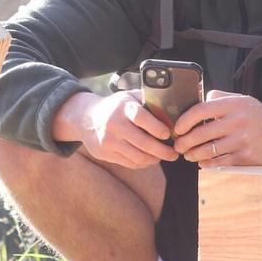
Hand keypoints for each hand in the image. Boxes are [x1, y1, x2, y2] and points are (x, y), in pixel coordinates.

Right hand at [52, 91, 178, 168]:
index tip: (168, 134)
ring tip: (164, 156)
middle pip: (143, 143)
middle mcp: (113, 124)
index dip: (157, 128)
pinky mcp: (105, 153)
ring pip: (138, 157)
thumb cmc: (116, 107)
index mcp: (122, 107)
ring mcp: (108, 141)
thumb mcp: (129, 97)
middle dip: (163, 151)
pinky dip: (143, 163)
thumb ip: (148, 101)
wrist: (86, 118)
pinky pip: (129, 163)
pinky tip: (149, 159)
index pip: (141, 117)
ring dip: (155, 159)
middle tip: (174, 154)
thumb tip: (174, 110)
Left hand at [171, 90, 261, 166]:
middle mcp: (238, 121)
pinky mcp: (246, 157)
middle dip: (184, 142)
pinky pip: (220, 162)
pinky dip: (207, 163)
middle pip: (200, 133)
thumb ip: (219, 98)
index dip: (184, 121)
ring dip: (193, 154)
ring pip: (208, 150)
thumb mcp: (242, 100)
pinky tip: (202, 162)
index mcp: (234, 105)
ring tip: (188, 154)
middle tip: (178, 145)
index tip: (178, 128)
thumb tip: (197, 100)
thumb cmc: (259, 116)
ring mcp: (242, 140)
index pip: (200, 110)